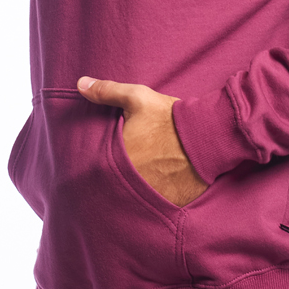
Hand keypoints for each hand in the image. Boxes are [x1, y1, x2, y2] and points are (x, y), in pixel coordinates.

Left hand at [77, 77, 207, 206]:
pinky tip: (158, 186)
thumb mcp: (137, 98)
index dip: (101, 163)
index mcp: (118, 159)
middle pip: (115, 185)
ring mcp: (152, 195)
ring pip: (134, 198)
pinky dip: (156, 197)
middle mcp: (132, 182)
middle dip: (117, 177)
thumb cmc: (170, 117)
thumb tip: (80, 84)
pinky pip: (157, 204)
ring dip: (135, 189)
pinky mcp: (171, 203)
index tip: (106, 158)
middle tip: (124, 169)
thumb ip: (107, 92)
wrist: (208, 135)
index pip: (96, 169)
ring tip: (141, 177)